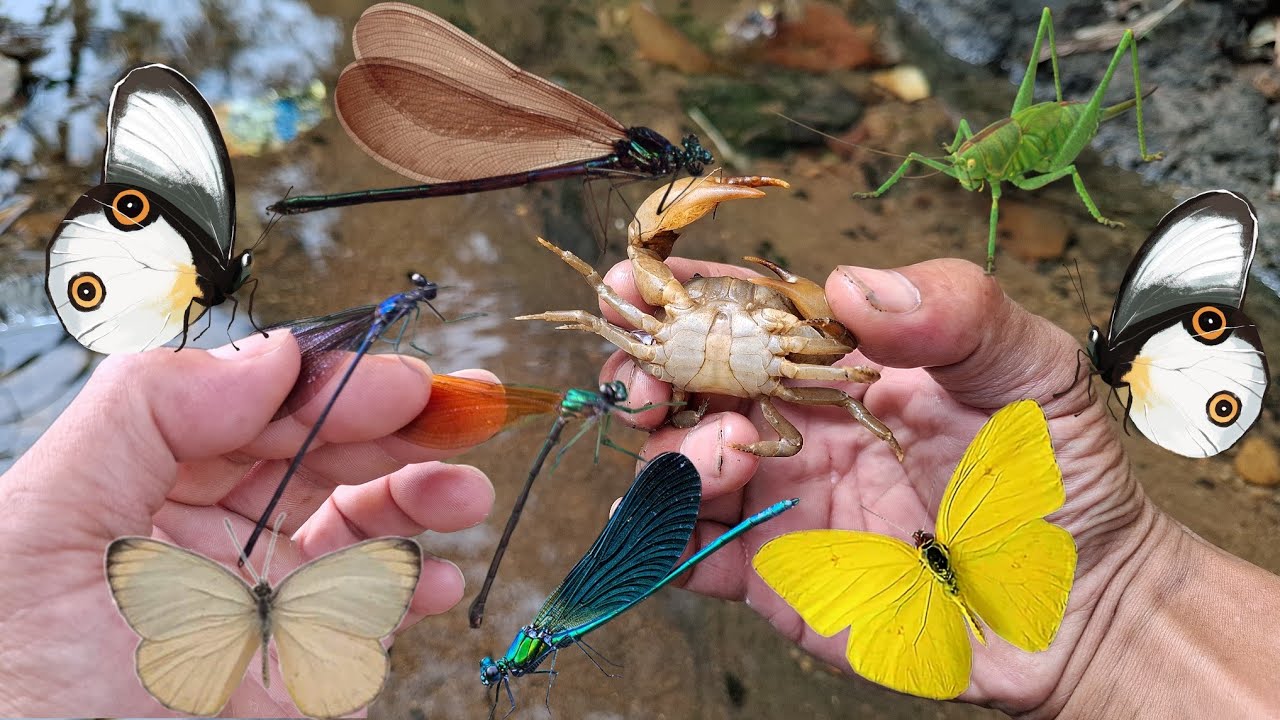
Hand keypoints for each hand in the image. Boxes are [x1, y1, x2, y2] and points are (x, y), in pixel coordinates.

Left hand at [0, 332, 493, 715]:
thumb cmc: (26, 694)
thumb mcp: (46, 527)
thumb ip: (144, 413)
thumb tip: (268, 356)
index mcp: (138, 491)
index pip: (247, 409)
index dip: (326, 387)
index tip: (390, 382)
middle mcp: (208, 538)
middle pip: (319, 451)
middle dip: (397, 426)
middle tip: (460, 410)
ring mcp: (267, 602)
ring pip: (363, 520)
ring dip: (423, 493)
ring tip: (466, 491)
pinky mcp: (311, 666)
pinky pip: (381, 609)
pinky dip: (422, 584)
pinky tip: (438, 576)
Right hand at [595, 257, 1151, 713]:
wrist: (1073, 605)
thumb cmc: (1056, 477)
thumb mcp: (1029, 370)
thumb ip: (955, 311)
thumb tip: (848, 285)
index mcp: (843, 361)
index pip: (745, 309)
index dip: (682, 291)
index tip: (635, 282)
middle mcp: (796, 421)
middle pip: (687, 382)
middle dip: (647, 367)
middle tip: (647, 377)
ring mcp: (778, 496)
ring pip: (674, 462)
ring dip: (670, 452)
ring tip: (729, 459)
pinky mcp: (769, 574)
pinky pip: (685, 552)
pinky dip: (655, 538)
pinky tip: (665, 525)